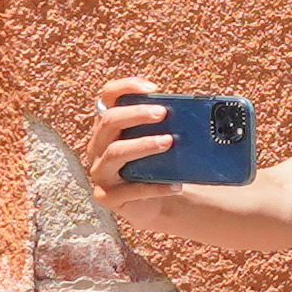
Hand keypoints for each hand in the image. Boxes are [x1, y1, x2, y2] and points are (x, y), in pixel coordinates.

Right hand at [84, 78, 188, 209]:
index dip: (126, 87)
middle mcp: (97, 146)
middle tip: (163, 113)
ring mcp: (99, 171)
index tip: (153, 88)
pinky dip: (154, 186)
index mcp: (108, 126)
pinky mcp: (107, 196)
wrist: (152, 204)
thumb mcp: (159, 141)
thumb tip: (194, 113)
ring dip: (142, 145)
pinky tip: (175, 184)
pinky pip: (130, 189)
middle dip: (136, 114)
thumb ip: (166, 125)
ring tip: (168, 142)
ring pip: (114, 152)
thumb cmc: (156, 165)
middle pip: (109, 121)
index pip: (107, 96)